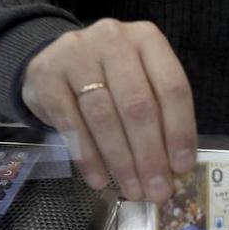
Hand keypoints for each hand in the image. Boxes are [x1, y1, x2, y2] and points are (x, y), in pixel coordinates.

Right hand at [22, 19, 197, 202]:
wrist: (55, 62)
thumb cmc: (109, 78)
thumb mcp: (140, 82)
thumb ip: (159, 116)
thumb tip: (174, 169)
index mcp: (146, 39)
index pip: (171, 87)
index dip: (179, 130)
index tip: (181, 168)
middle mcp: (113, 39)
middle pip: (137, 104)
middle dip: (150, 154)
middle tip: (157, 190)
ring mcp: (76, 55)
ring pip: (104, 117)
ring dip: (121, 161)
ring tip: (132, 190)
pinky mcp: (46, 76)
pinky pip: (71, 124)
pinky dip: (88, 157)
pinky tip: (98, 180)